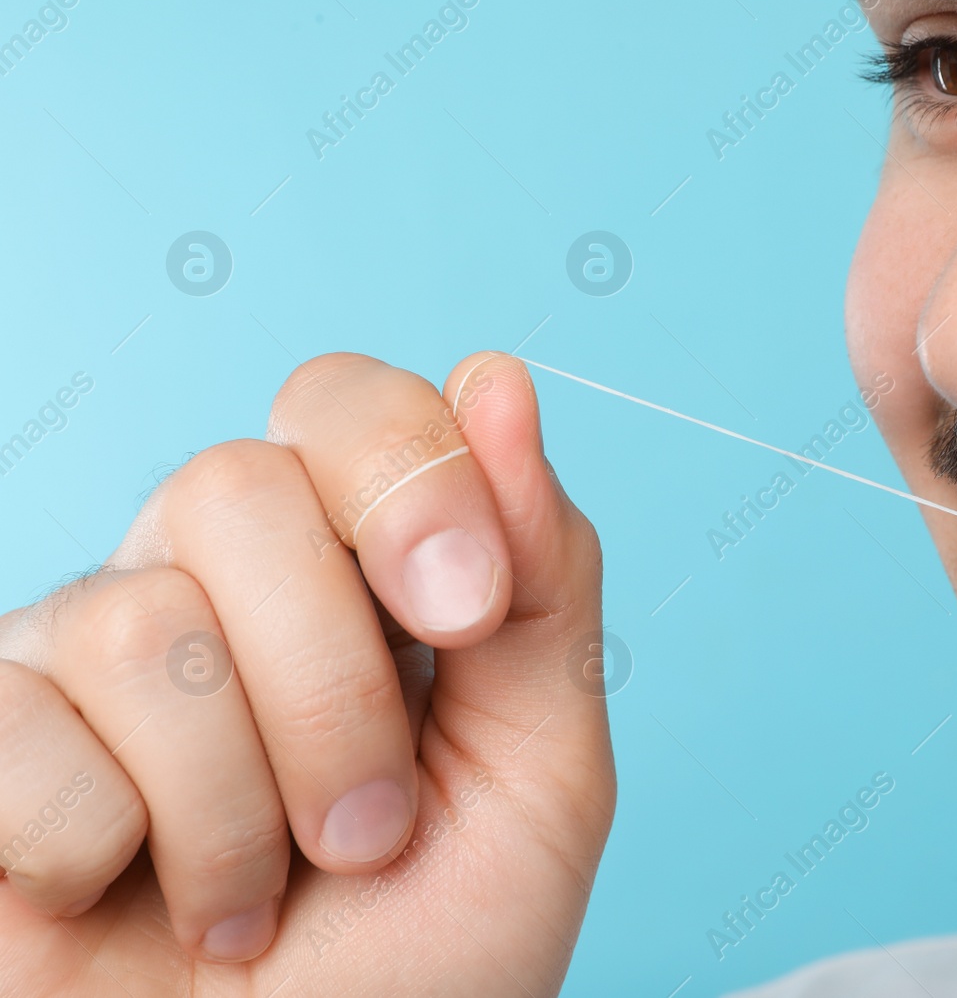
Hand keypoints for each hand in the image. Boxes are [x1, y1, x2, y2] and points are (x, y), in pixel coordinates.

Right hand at [0, 352, 613, 995]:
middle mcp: (206, 583)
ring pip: (142, 624)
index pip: (346, 405)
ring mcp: (80, 658)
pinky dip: (114, 855)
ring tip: (263, 895)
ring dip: (241, 810)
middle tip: (369, 829)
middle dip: (333, 691)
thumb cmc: (430, 957)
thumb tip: (497, 377)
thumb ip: (544, 579)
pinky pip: (27, 734)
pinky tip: (134, 900)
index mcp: (349, 565)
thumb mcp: (539, 770)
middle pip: (235, 487)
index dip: (410, 479)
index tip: (466, 611)